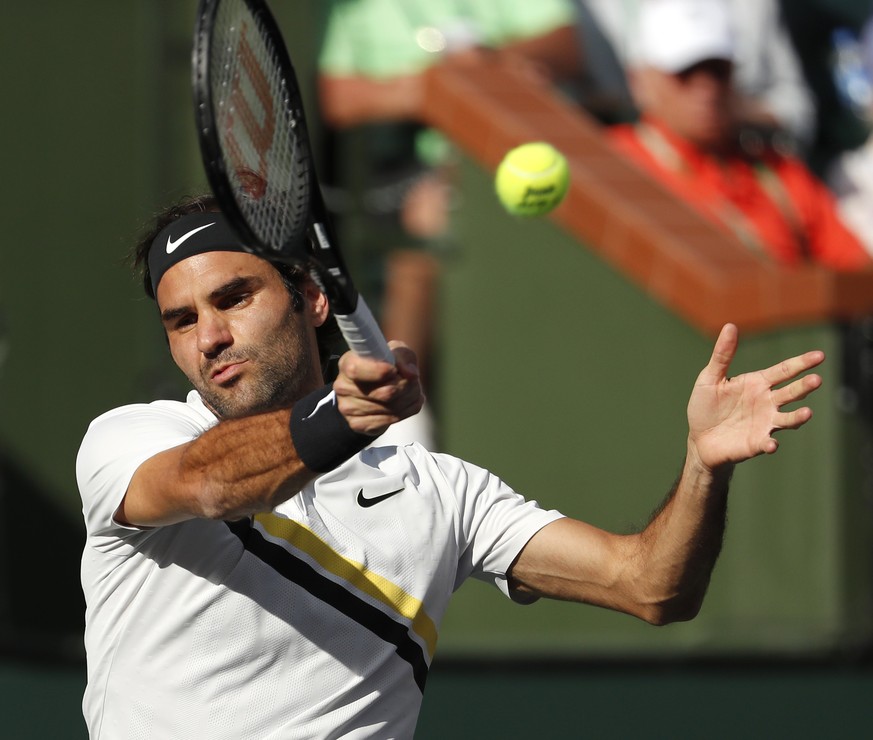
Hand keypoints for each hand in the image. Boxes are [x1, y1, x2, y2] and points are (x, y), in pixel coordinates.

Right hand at [333, 341, 424, 435]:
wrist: (374, 390)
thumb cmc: (385, 365)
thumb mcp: (395, 352)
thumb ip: (404, 357)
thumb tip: (411, 374)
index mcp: (348, 363)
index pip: (357, 370)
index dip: (380, 371)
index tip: (395, 370)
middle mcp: (343, 386)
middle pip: (384, 393)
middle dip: (407, 386)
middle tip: (413, 381)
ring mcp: (348, 408)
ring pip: (391, 408)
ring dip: (409, 399)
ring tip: (412, 391)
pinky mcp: (357, 424)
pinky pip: (389, 421)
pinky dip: (405, 412)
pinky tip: (406, 404)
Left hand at [686, 324, 824, 470]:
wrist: (699, 439)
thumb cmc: (705, 407)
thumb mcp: (710, 378)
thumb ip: (722, 355)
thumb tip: (730, 326)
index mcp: (757, 383)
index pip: (784, 371)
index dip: (801, 363)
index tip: (819, 356)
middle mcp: (767, 402)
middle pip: (791, 393)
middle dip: (804, 387)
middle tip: (816, 380)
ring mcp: (765, 423)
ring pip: (788, 419)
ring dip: (798, 417)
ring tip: (807, 412)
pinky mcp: (757, 443)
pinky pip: (768, 443)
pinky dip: (771, 444)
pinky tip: (771, 444)